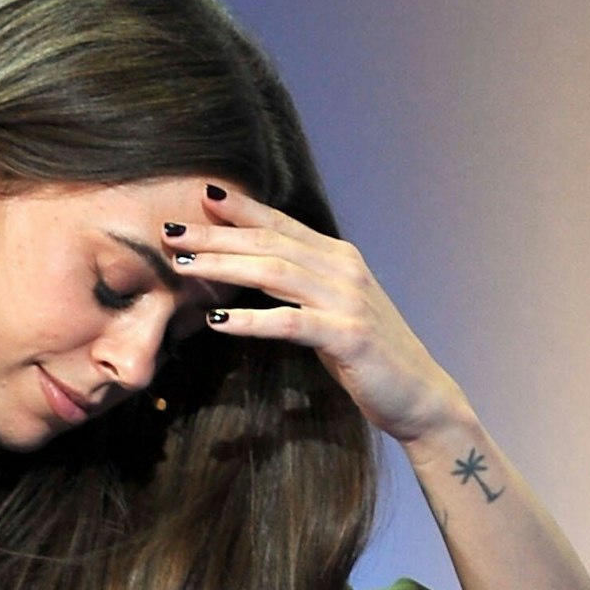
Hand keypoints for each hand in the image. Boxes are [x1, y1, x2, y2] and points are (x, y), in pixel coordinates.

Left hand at [166, 184, 469, 445]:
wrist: (418, 394)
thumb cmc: (367, 356)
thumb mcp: (330, 309)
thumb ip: (298, 286)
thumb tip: (252, 270)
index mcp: (338, 257)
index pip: (281, 223)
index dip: (240, 208)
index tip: (199, 195)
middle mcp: (344, 269)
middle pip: (269, 242)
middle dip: (217, 234)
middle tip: (171, 230)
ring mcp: (347, 300)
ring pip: (274, 272)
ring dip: (224, 266)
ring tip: (183, 265)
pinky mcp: (347, 336)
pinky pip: (288, 321)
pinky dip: (249, 319)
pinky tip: (216, 319)